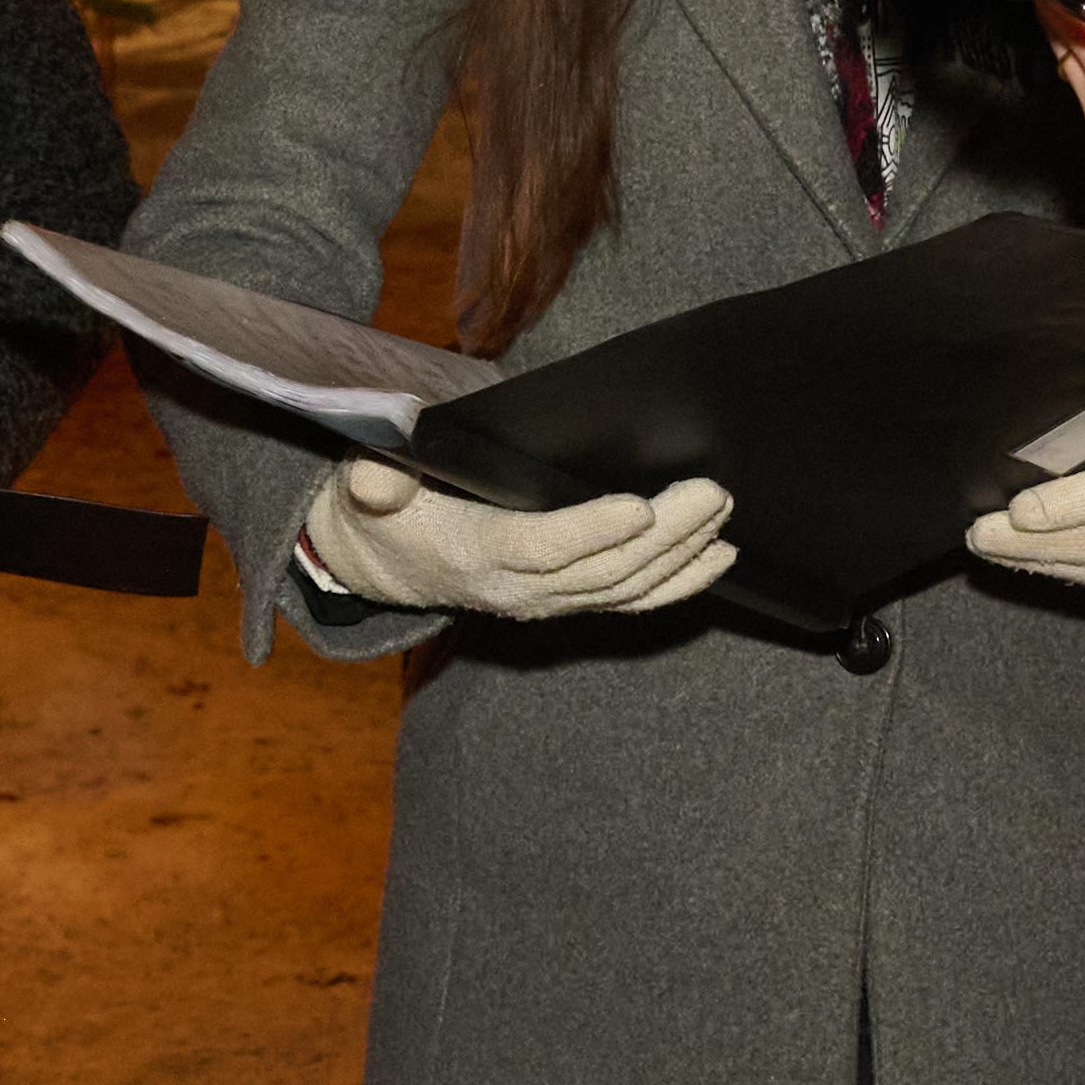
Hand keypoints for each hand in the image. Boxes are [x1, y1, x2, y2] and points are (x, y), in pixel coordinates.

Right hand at [301, 460, 736, 621]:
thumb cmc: (382, 507)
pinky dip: (678, 584)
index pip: (542, 547)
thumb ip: (373, 481)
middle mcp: (516, 588)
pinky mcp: (565, 602)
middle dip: (664, 534)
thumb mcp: (363, 484)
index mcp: (474, 552)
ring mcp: (545, 602)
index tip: (639, 506)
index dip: (592, 530)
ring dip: (681, 555)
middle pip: (602, 569)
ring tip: (722, 517)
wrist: (381, 561)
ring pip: (625, 588)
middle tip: (711, 493)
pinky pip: (629, 602)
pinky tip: (718, 559)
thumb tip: (373, 481)